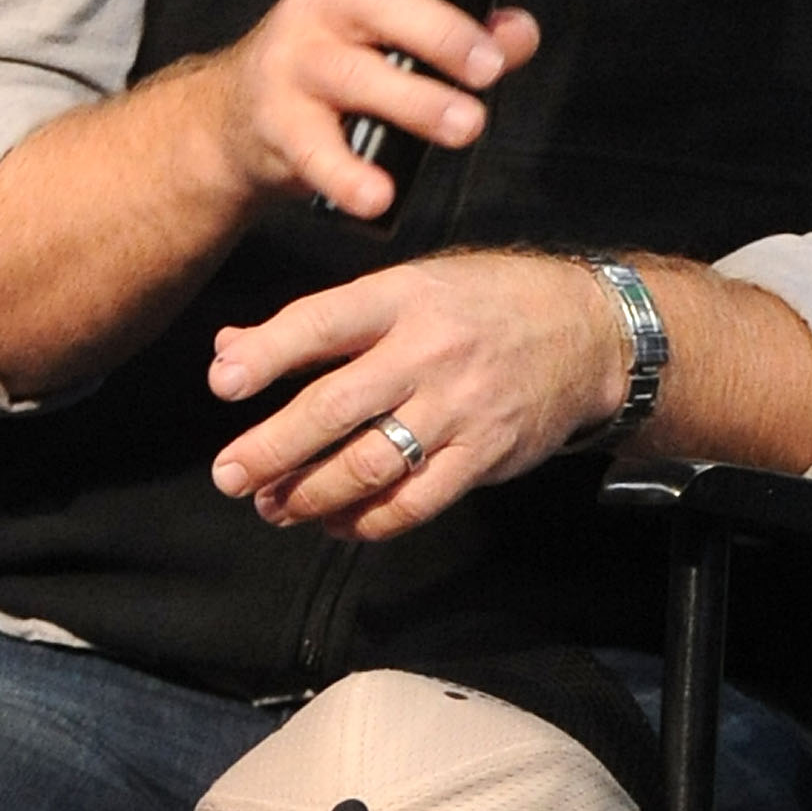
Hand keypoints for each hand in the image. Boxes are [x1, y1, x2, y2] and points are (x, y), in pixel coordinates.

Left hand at [206, 249, 626, 539]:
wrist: (588, 332)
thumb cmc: (484, 304)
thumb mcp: (410, 288)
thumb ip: (320, 324)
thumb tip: (231, 352)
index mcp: (405, 298)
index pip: (322, 322)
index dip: (267, 354)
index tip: (223, 383)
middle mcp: (431, 352)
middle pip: (334, 408)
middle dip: (271, 449)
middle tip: (229, 475)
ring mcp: (459, 408)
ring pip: (367, 465)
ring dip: (308, 495)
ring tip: (274, 506)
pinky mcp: (484, 454)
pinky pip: (412, 503)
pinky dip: (365, 522)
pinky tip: (336, 522)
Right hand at [210, 0, 542, 220]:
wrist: (241, 114)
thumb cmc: (346, 55)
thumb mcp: (404, 27)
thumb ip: (472, 25)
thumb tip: (517, 33)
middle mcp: (322, 4)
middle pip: (378, 3)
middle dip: (441, 33)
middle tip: (490, 67)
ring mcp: (295, 63)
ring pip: (354, 74)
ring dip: (416, 101)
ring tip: (465, 125)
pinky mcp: (279, 124)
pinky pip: (314, 148)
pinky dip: (347, 174)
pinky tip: (379, 193)